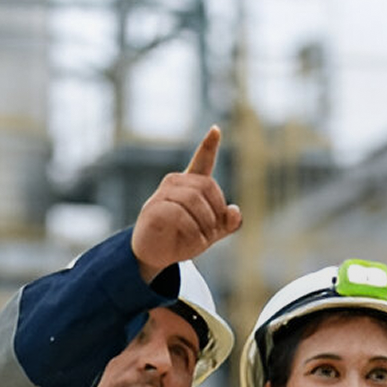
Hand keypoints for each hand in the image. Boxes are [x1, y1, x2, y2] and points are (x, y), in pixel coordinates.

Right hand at [131, 125, 241, 281]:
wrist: (156, 256)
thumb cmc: (182, 239)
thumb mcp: (211, 232)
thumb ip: (227, 223)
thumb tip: (235, 211)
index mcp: (190, 186)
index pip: (201, 161)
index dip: (209, 146)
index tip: (216, 130)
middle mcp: (175, 185)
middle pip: (207, 185)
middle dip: (216, 212)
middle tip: (214, 233)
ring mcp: (162, 195)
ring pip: (194, 199)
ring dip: (205, 223)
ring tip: (204, 239)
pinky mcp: (152, 209)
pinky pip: (179, 214)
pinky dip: (192, 230)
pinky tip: (194, 240)